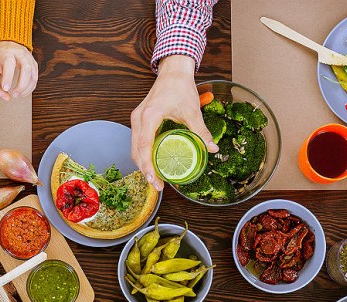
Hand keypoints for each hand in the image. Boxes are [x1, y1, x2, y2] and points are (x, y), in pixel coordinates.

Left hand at [0, 41, 37, 100]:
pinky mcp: (34, 64)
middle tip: (14, 94)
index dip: (8, 77)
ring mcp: (28, 58)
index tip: (6, 88)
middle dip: (21, 85)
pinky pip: (35, 77)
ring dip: (27, 88)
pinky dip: (30, 87)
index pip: (9, 63)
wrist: (8, 45)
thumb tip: (6, 97)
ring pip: (33, 74)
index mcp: (6, 53)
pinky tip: (24, 91)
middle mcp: (19, 54)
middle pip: (26, 68)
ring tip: (19, 94)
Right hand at [130, 55, 217, 190]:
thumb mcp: (192, 111)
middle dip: (145, 170)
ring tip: (156, 178)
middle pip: (136, 151)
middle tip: (158, 185)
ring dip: (143, 164)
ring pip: (135, 148)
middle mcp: (139, 118)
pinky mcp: (139, 119)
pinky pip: (137, 141)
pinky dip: (144, 155)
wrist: (173, 71)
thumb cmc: (180, 87)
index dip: (148, 166)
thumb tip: (212, 149)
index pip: (144, 147)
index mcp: (149, 116)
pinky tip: (153, 163)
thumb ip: (201, 131)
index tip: (154, 180)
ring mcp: (137, 119)